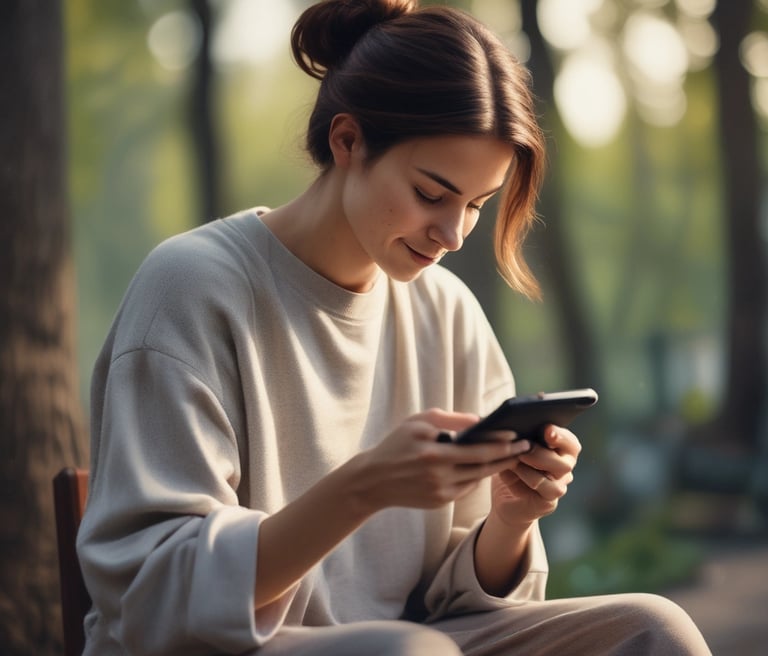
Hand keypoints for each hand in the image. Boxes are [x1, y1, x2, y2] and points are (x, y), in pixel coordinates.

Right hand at [351, 408, 530, 512]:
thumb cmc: (397, 444)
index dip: (501, 444)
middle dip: (508, 457)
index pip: (478, 449)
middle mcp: (439, 476)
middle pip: (484, 466)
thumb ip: (451, 420)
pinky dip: (477, 476)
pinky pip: (465, 488)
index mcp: (435, 454)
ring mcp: (440, 492)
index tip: (518, 436)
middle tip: (526, 448)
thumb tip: (480, 420)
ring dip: (496, 468)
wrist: (373, 480)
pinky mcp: (439, 502)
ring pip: (477, 479)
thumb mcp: (418, 422)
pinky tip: (487, 466)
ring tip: (512, 456)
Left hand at [489, 425, 580, 527]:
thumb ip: (518, 440)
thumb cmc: (509, 469)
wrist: (503, 501)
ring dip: (534, 463)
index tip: (546, 429)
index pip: (570, 443)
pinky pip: (547, 488)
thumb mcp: (511, 451)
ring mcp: (559, 486)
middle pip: (566, 460)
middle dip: (543, 451)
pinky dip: (528, 477)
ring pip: (558, 473)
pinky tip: (513, 472)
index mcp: (560, 451)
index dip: (561, 435)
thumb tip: (514, 429)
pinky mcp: (550, 501)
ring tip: (515, 459)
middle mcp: (564, 468)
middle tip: (524, 448)